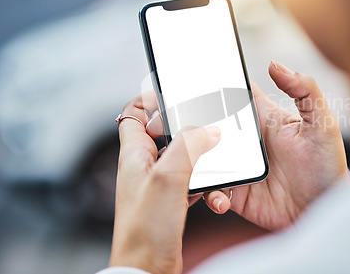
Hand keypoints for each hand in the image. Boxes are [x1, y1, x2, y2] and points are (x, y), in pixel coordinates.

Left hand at [109, 93, 220, 273]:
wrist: (148, 270)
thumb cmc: (146, 230)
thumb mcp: (168, 177)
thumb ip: (189, 145)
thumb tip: (208, 129)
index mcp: (135, 154)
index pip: (132, 113)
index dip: (149, 100)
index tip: (173, 94)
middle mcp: (145, 166)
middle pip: (164, 132)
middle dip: (187, 127)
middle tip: (207, 125)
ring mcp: (159, 183)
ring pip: (182, 156)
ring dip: (201, 156)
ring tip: (216, 159)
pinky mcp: (172, 200)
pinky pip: (191, 179)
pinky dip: (205, 181)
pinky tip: (214, 191)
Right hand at [204, 61, 349, 230]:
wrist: (326, 208)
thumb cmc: (328, 164)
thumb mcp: (322, 122)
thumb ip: (304, 89)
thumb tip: (275, 65)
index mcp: (263, 119)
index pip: (234, 95)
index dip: (214, 86)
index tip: (192, 82)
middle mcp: (246, 141)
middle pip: (210, 126)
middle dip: (192, 126)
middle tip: (176, 129)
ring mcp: (239, 167)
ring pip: (203, 158)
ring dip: (193, 161)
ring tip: (193, 168)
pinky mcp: (236, 192)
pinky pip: (212, 190)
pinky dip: (209, 193)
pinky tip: (221, 199)